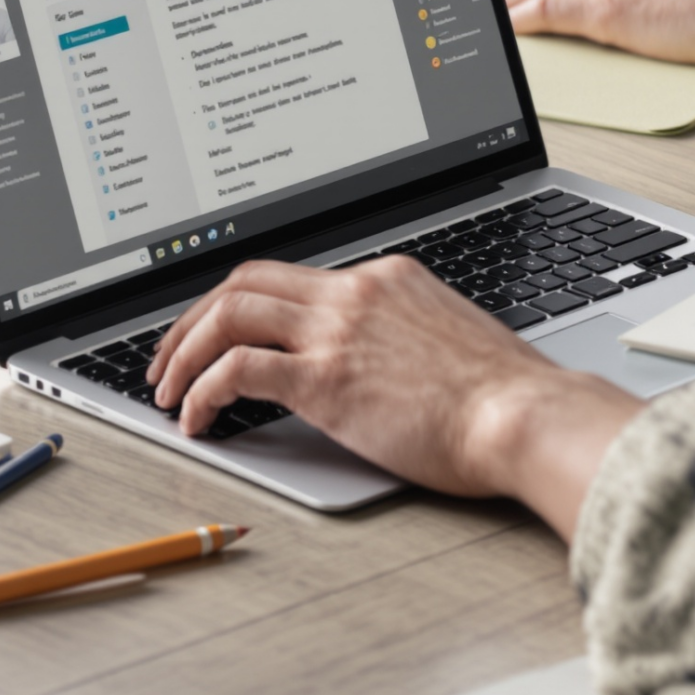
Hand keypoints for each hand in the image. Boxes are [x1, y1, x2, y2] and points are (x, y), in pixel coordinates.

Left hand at [145, 257, 643, 536]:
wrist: (526, 415)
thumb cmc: (505, 396)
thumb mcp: (447, 339)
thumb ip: (402, 336)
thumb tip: (376, 364)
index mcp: (384, 278)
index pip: (289, 276)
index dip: (238, 305)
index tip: (216, 333)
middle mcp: (354, 292)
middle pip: (243, 281)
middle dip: (192, 318)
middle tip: (168, 358)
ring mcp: (338, 331)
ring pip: (228, 314)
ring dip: (184, 351)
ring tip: (167, 390)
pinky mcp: (326, 379)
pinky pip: (236, 371)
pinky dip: (202, 391)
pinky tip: (196, 419)